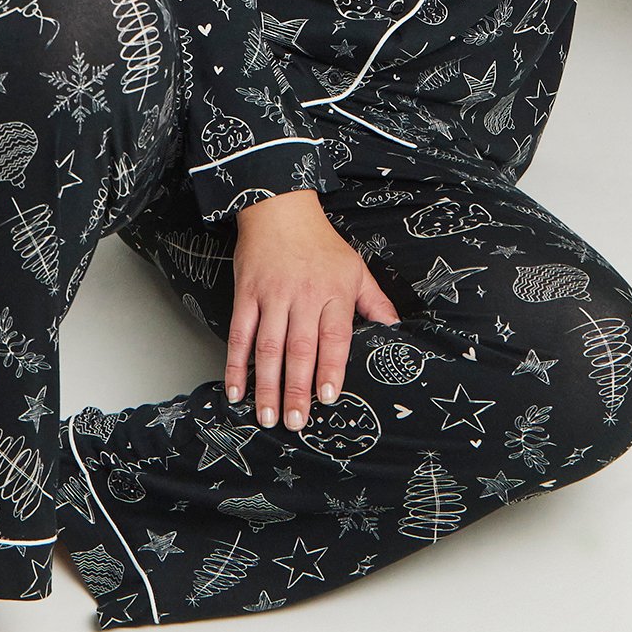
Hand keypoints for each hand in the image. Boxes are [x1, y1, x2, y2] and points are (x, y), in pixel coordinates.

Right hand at [225, 189, 401, 430]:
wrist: (280, 208)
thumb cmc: (321, 243)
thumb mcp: (355, 268)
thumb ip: (374, 302)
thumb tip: (395, 329)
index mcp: (334, 291)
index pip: (334, 336)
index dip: (331, 367)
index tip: (328, 396)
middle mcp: (303, 295)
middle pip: (300, 348)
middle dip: (297, 388)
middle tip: (296, 422)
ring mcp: (272, 295)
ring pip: (268, 346)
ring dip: (267, 384)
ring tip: (268, 416)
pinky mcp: (246, 294)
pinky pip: (239, 333)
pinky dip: (236, 363)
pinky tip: (236, 389)